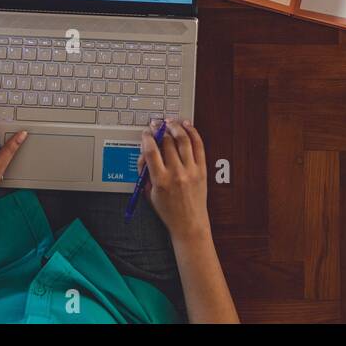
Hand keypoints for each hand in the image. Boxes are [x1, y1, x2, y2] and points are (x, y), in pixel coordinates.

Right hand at [139, 119, 209, 242]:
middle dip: (159, 129)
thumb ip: (144, 173)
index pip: (151, 151)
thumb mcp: (149, 194)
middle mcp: (176, 173)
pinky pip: (198, 145)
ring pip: (183, 139)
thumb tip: (144, 153)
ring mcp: (191, 170)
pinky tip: (187, 126)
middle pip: (167, 142)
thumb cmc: (169, 211)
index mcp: (160, 180)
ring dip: (175, 127)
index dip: (147, 137)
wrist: (189, 224)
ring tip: (170, 122)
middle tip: (156, 124)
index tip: (146, 133)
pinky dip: (193, 132)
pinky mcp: (202, 169)